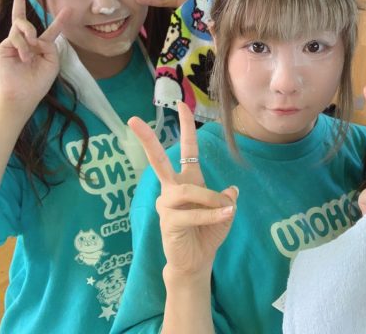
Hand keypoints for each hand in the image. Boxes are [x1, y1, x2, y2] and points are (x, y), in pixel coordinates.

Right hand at [0, 0, 69, 112]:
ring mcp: (13, 43)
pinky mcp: (3, 47)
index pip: (50, 30)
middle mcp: (27, 41)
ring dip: (29, 39)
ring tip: (29, 55)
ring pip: (21, 27)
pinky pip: (15, 37)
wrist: (24, 94)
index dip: (59, 20)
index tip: (68, 9)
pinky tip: (24, 57)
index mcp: (41, 46)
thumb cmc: (39, 81)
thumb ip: (48, 44)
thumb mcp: (52, 61)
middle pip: (23, 17)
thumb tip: (35, 35)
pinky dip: (23, 46)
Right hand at [128, 102, 237, 276]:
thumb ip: (226, 199)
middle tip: (133, 120)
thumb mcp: (224, 212)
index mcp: (187, 181)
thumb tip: (231, 189)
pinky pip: (193, 213)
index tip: (181, 104)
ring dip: (211, 199)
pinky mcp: (168, 221)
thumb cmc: (207, 234)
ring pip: (189, 191)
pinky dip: (211, 214)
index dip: (186, 127)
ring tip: (227, 210)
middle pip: (158, 160)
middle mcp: (173, 189)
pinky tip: (225, 215)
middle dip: (147, 139)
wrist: (196, 261)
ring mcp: (167, 204)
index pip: (186, 150)